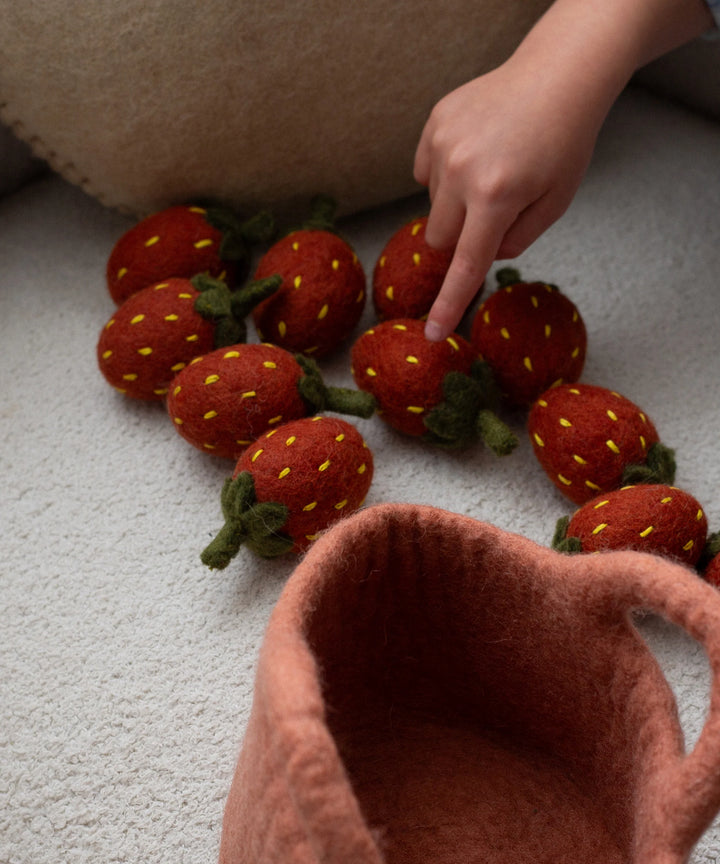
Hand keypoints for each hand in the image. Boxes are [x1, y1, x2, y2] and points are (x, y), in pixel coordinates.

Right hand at [414, 57, 601, 339]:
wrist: (558, 74)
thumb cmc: (565, 142)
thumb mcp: (556, 202)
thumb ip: (517, 240)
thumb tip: (482, 253)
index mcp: (497, 197)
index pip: (465, 266)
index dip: (449, 304)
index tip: (432, 334)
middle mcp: (462, 172)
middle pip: (438, 238)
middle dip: (459, 238)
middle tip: (491, 212)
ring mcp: (442, 144)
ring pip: (431, 204)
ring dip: (454, 202)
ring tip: (489, 168)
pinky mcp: (434, 124)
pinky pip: (424, 170)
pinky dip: (444, 172)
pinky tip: (474, 151)